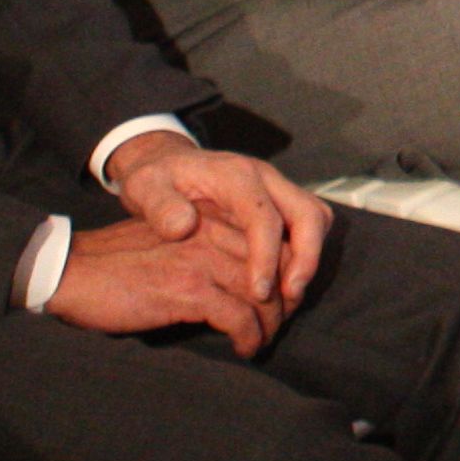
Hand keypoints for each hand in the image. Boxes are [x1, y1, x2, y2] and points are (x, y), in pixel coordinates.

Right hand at [47, 217, 280, 355]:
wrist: (72, 271)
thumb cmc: (119, 264)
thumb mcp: (171, 245)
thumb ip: (207, 250)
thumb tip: (244, 281)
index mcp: (211, 218)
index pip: (272, 243)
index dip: (285, 275)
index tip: (280, 301)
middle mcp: (213, 233)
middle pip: (277, 269)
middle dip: (284, 303)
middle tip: (276, 327)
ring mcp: (203, 261)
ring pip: (265, 296)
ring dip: (270, 326)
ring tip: (261, 342)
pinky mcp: (189, 290)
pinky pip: (240, 318)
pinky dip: (249, 338)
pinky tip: (243, 349)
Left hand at [104, 129, 327, 327]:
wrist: (166, 163)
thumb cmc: (155, 180)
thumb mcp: (143, 187)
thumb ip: (158, 205)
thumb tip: (183, 227)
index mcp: (234, 175)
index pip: (264, 217)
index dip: (266, 257)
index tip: (257, 293)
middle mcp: (265, 177)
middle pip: (308, 213)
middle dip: (306, 257)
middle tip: (290, 297)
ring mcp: (277, 188)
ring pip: (317, 217)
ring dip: (311, 256)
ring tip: (290, 295)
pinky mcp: (280, 201)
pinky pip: (309, 224)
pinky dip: (306, 252)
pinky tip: (284, 281)